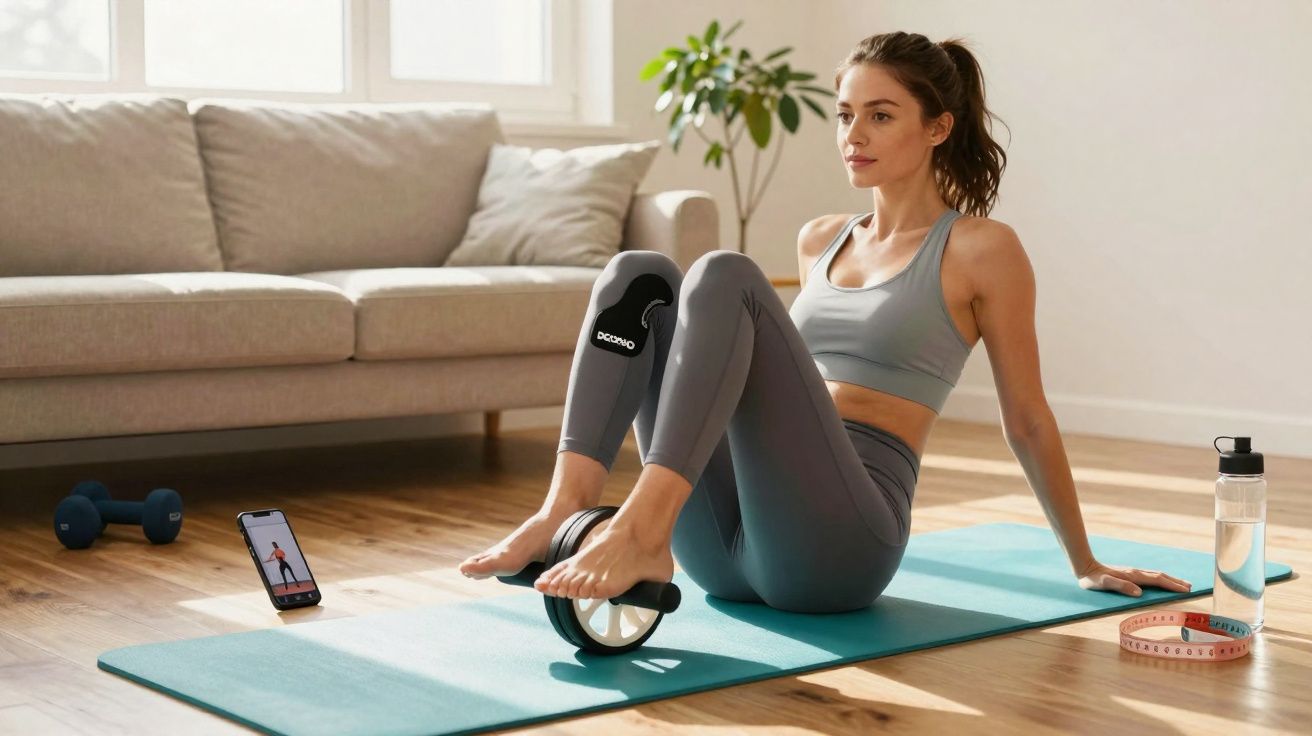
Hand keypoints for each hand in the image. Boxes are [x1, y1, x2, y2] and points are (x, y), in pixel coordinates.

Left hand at [1075, 559, 1192, 596]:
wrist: (1084, 568)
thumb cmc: (1093, 579)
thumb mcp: (1104, 584)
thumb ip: (1121, 587)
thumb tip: (1139, 593)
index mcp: (1133, 576)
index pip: (1157, 581)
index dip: (1172, 586)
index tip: (1185, 590)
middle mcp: (1136, 572)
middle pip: (1160, 576)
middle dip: (1176, 582)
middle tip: (1190, 588)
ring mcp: (1133, 572)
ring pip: (1156, 575)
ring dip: (1170, 580)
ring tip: (1183, 584)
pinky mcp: (1130, 574)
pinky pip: (1150, 576)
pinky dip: (1161, 579)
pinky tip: (1162, 582)